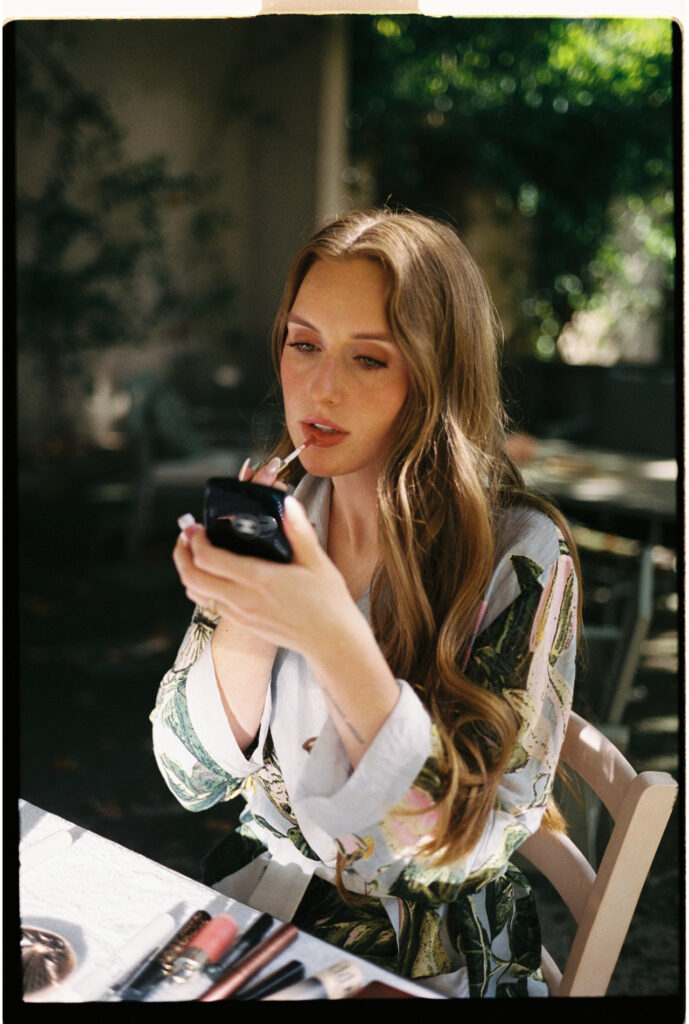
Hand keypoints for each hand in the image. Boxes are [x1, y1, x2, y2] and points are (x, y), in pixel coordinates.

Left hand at [175, 488, 355, 659]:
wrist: (331, 641)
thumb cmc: (328, 602)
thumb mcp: (317, 562)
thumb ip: (299, 530)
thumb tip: (288, 502)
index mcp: (259, 579)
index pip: (209, 559)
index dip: (196, 540)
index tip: (197, 526)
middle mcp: (243, 599)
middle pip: (192, 577)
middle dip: (181, 554)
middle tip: (185, 536)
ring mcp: (240, 614)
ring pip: (196, 593)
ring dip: (187, 572)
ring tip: (192, 554)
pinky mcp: (243, 624)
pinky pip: (209, 605)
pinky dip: (201, 587)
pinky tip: (212, 575)